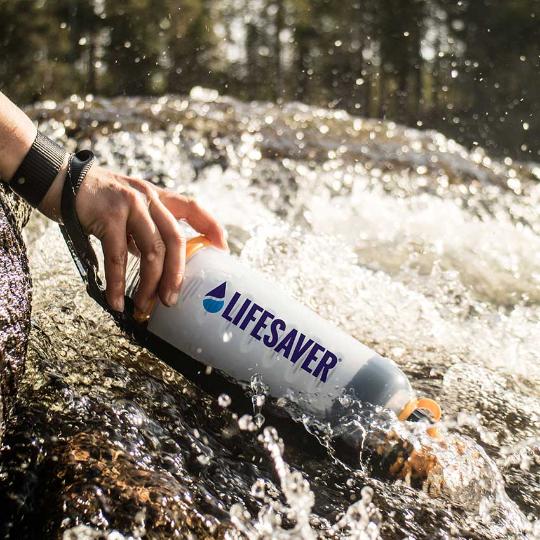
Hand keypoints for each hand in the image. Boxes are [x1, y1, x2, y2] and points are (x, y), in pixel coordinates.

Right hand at [39, 162, 227, 314]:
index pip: (193, 207)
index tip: (223, 249)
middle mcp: (148, 198)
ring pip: (151, 250)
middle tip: (172, 300)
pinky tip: (117, 301)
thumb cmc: (96, 201)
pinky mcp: (107, 215)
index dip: (211, 227)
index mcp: (157, 196)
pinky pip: (117, 256)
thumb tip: (157, 266)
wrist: (57, 179)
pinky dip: (118, 283)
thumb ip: (145, 231)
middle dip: (177, 273)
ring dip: (150, 284)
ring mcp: (129, 204)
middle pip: (175, 239)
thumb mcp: (129, 209)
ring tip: (145, 306)